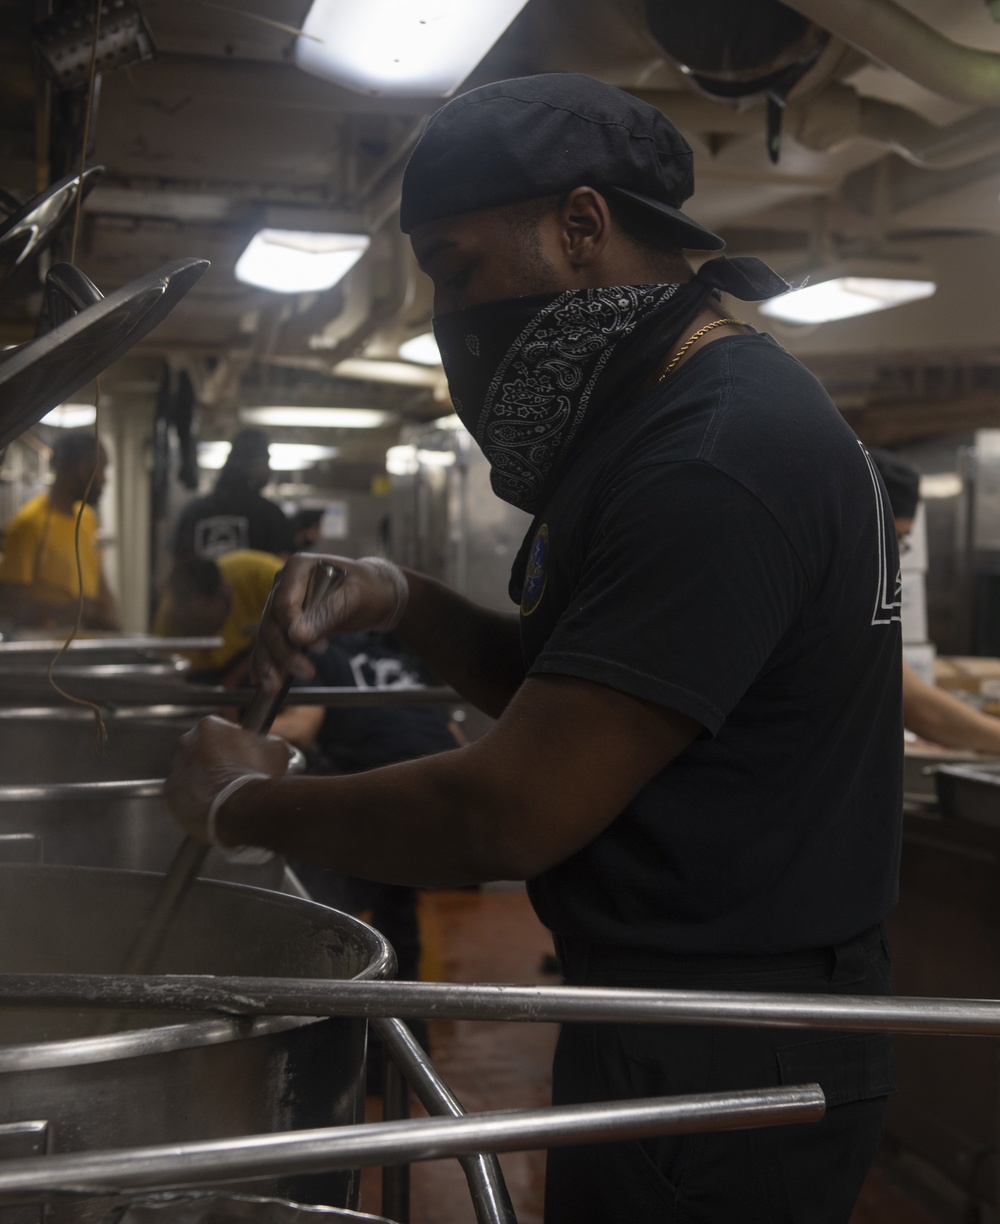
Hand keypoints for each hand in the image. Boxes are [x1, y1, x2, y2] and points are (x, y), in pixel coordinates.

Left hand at [165, 715, 292, 844]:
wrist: (239, 808)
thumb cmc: (255, 775)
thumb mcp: (276, 749)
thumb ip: (267, 742)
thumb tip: (268, 745)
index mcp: (209, 726)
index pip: (221, 731)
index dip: (234, 744)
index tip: (243, 756)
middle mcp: (186, 742)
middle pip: (202, 749)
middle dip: (215, 760)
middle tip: (233, 775)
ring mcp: (175, 768)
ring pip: (191, 772)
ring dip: (204, 779)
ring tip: (224, 794)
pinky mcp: (170, 793)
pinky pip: (183, 793)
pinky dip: (195, 799)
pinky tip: (212, 805)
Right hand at [252, 553, 407, 691]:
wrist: (375, 594)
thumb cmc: (368, 589)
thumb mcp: (355, 597)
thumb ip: (327, 613)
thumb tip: (298, 636)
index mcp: (298, 568)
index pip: (284, 602)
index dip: (293, 627)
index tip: (313, 646)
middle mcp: (284, 584)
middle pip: (272, 622)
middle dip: (284, 652)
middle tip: (306, 673)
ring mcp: (282, 603)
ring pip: (267, 635)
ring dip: (270, 662)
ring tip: (274, 686)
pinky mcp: (285, 622)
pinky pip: (271, 642)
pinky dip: (265, 661)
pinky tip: (261, 679)